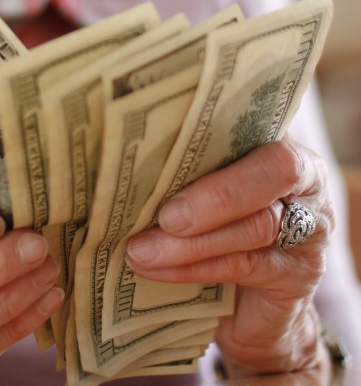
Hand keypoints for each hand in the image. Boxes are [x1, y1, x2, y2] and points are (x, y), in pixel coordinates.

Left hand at [124, 135, 333, 377]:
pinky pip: (243, 266)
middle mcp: (306, 183)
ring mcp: (309, 232)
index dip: (219, 132)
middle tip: (164, 215)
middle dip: (216, 194)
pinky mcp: (296, 278)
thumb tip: (124, 162)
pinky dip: (193, 268)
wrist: (254, 308)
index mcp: (282, 143)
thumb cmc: (222, 229)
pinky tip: (155, 269)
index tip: (165, 141)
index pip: (261, 125)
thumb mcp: (208, 191)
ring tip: (141, 249)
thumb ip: (188, 172)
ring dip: (191, 241)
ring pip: (254, 227)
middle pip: (272, 172)